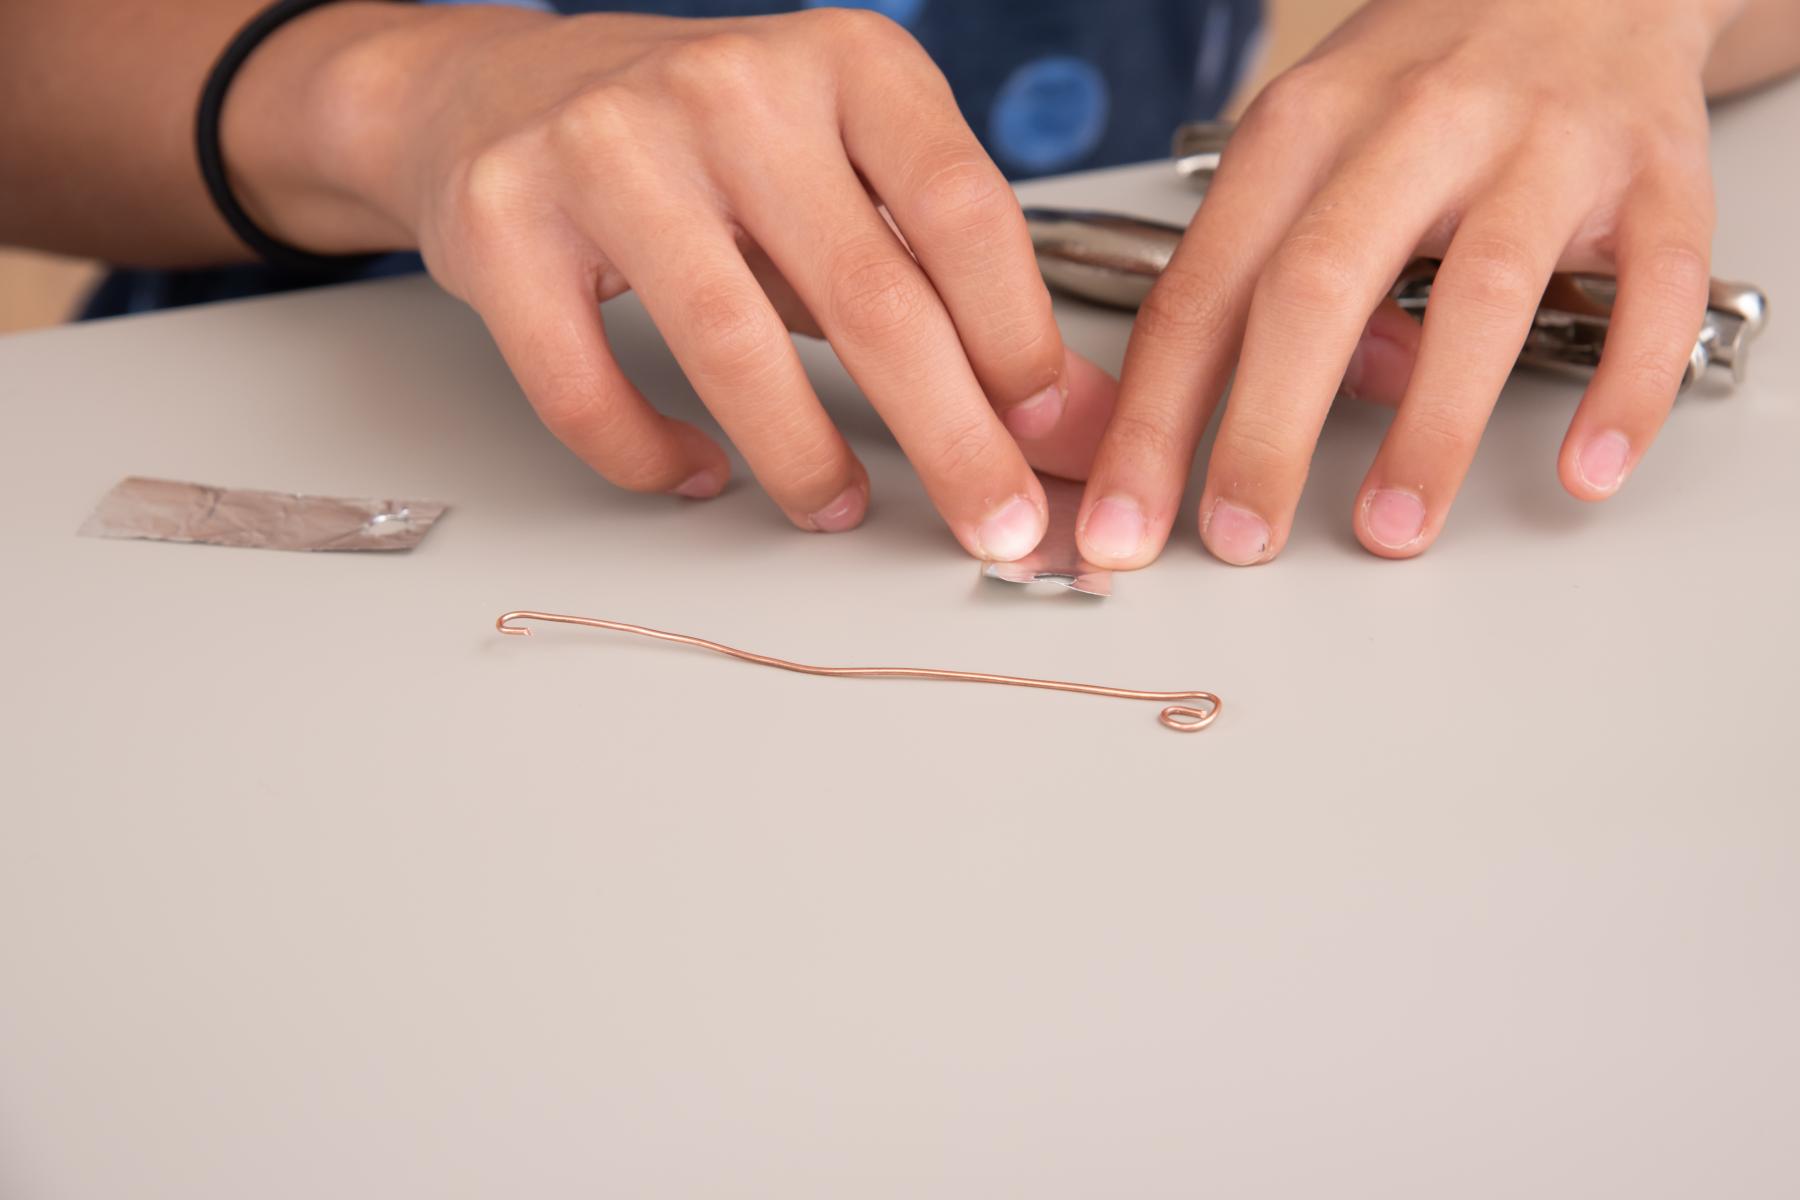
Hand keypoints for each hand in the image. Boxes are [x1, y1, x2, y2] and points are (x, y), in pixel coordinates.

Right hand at [240, 6, 1117, 556]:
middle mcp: (732, 86)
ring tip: (837, 510)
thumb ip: (958, 295)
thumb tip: (1075, 428)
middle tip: (995, 526)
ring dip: (802, 457)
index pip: (964, 211)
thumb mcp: (850, 184)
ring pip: (730, 345)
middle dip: (951, 438)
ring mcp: (608, 146)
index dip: (1018, 341)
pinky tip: (697, 472)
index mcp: (845, 62)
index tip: (1048, 440)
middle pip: (870, 294)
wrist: (502, 93)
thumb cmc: (707, 147)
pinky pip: (586, 384)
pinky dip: (650, 455)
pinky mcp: (504, 221)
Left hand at [1077, 0, 1730, 566]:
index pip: (1199, 293)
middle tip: (1238, 541)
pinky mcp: (1656, 174)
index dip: (1151, 421)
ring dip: (1427, 432)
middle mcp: (1413, 127)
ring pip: (1477, 297)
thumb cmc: (1428, 76)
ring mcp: (1540, 147)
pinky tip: (1581, 469)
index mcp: (1300, 127)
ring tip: (1389, 529)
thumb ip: (1279, 273)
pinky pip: (1647, 292)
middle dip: (1264, 434)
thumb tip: (1291, 414)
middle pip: (1314, 289)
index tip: (1123, 522)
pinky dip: (1620, 389)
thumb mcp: (1317, 143)